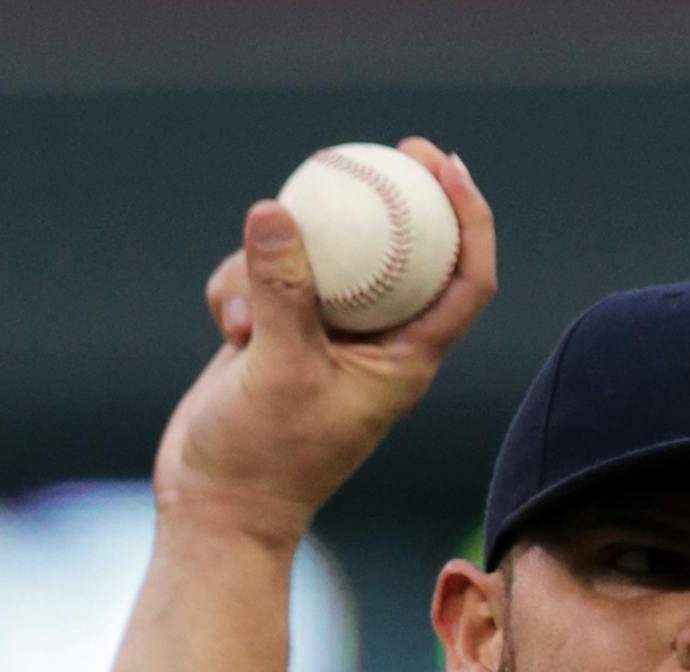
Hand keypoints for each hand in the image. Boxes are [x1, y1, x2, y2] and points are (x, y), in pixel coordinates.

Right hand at [154, 138, 496, 546]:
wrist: (217, 506)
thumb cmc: (266, 458)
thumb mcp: (280, 370)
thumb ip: (284, 291)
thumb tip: (278, 210)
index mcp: (407, 362)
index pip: (465, 284)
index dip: (471, 223)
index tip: (450, 169)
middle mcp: (377, 345)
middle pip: (404, 253)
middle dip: (399, 198)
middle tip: (389, 148)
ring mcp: (326, 336)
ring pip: (320, 256)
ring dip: (276, 263)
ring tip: (245, 320)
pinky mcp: (277, 332)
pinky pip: (266, 276)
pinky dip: (240, 285)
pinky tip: (224, 326)